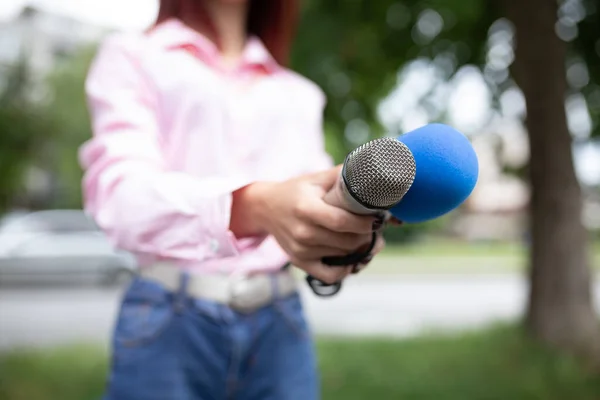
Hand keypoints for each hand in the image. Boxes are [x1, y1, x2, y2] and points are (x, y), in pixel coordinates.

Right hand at [231, 166, 380, 283]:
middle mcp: (303, 232)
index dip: (365, 223)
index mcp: (307, 209)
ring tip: (366, 237)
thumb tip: (372, 174)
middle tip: (376, 227)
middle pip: (347, 242)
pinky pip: (330, 275)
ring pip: (344, 257)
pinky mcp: (300, 262)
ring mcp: (301, 250)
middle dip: (368, 236)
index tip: (378, 218)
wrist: (265, 208)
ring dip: (360, 249)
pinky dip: (346, 270)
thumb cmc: (296, 191)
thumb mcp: (316, 178)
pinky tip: (352, 258)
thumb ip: (342, 175)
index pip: (342, 222)